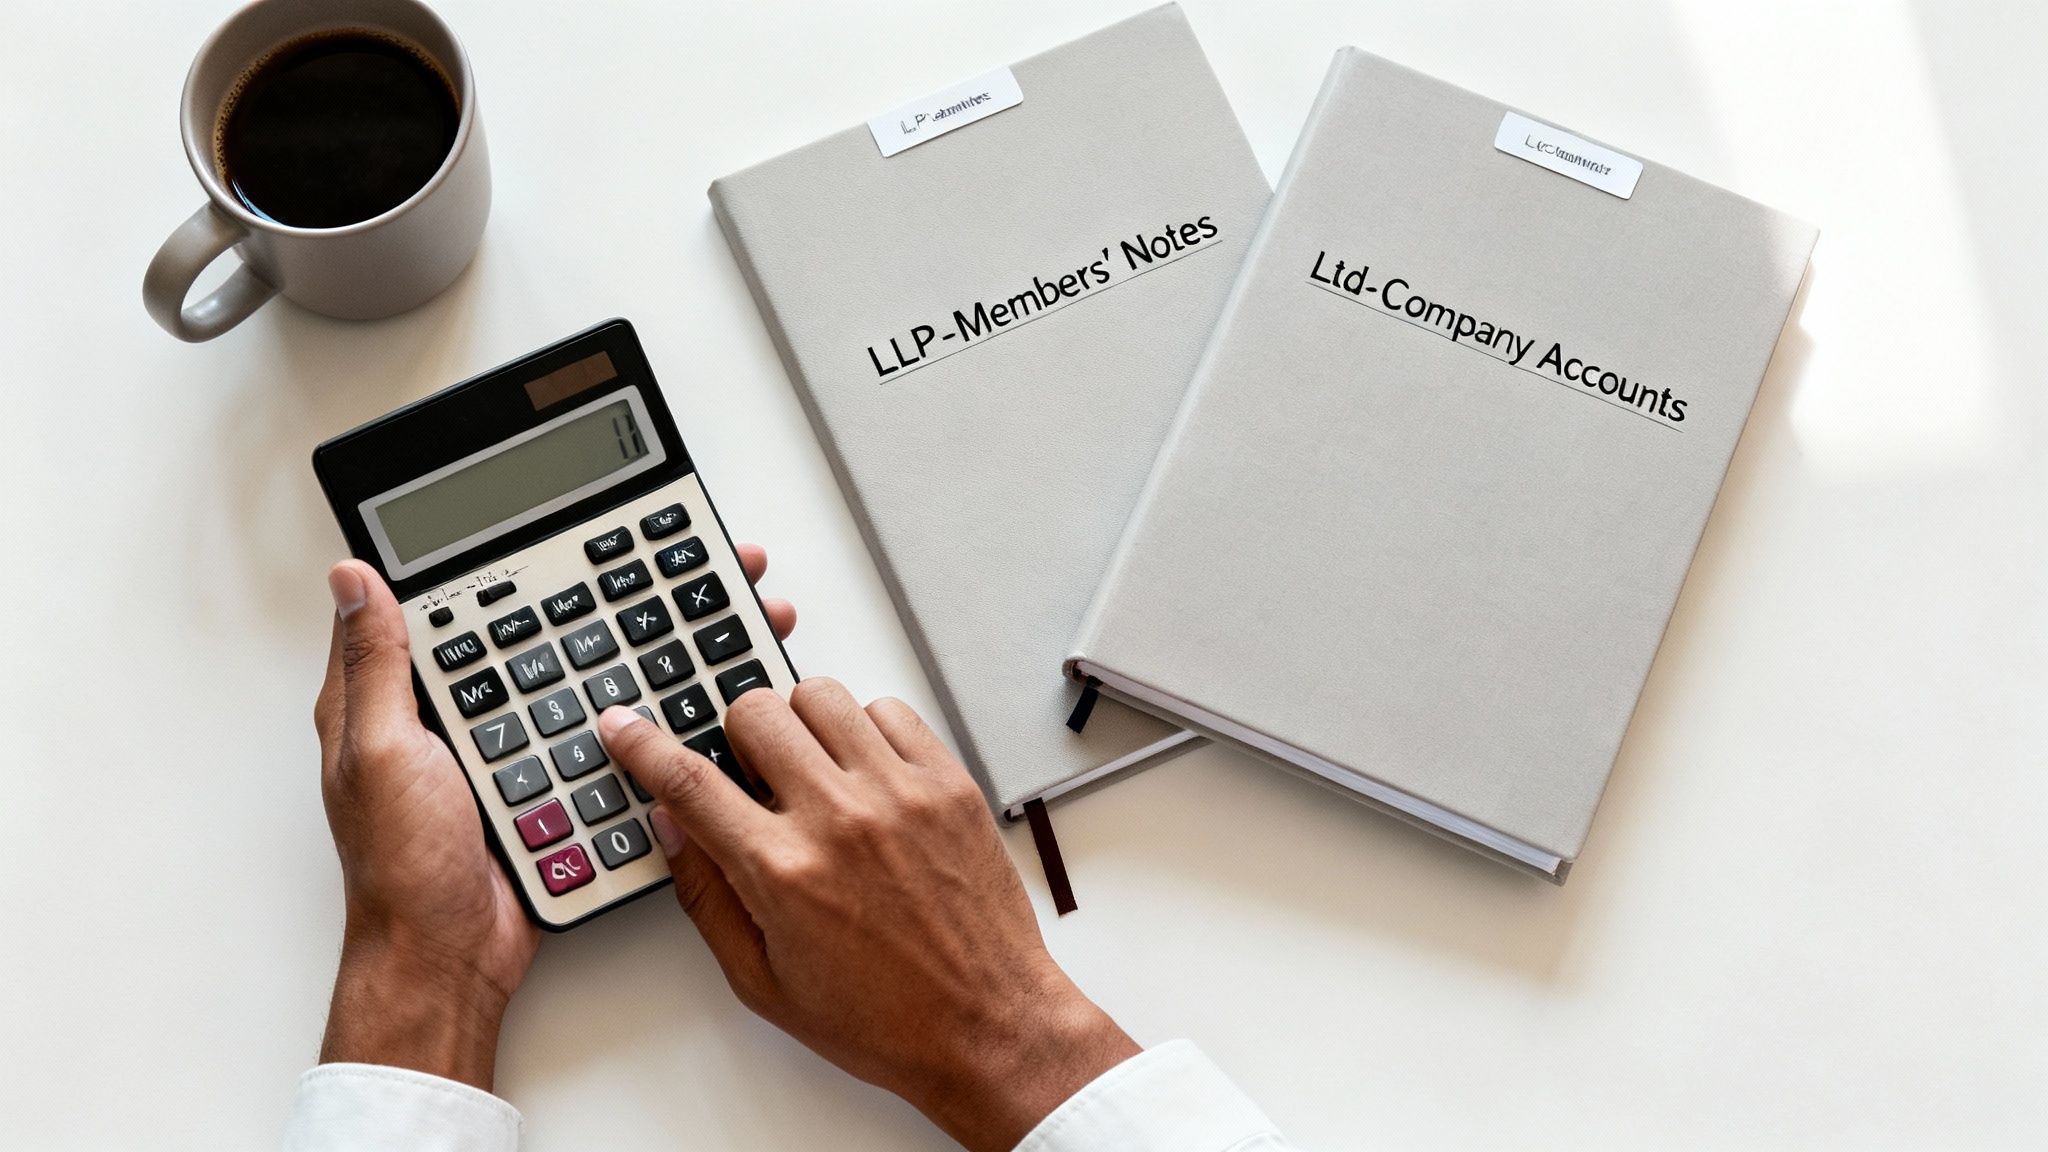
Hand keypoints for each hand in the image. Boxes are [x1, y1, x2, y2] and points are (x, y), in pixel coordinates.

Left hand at [313, 547, 793, 1087]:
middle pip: (532, 634)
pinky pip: (601, 736)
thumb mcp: (378, 751)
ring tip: (690, 610)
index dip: (489, 563)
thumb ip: (377, 666)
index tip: (545, 520)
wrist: (451, 958)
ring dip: (632, 649)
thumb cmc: (401, 867)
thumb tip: (352, 576)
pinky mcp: (554, 786)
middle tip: (652, 557)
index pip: (443, 606)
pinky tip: (682, 688)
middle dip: (593, 596)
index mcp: (399, 698)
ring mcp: (511, 751)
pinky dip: (641, 712)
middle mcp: (458, 717)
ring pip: (579, 679)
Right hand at [597, 684, 1138, 1151]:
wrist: (986, 1024)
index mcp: (781, 872)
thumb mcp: (763, 980)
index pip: (689, 781)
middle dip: (737, 735)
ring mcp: (900, 793)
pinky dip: (867, 730)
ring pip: (821, 695)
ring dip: (802, 723)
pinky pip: (889, 710)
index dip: (643, 745)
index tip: (624, 724)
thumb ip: (707, 896)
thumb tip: (672, 825)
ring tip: (814, 770)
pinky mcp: (949, 783)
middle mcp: (839, 819)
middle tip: (754, 774)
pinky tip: (868, 774)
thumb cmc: (882, 1017)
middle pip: (755, 712)